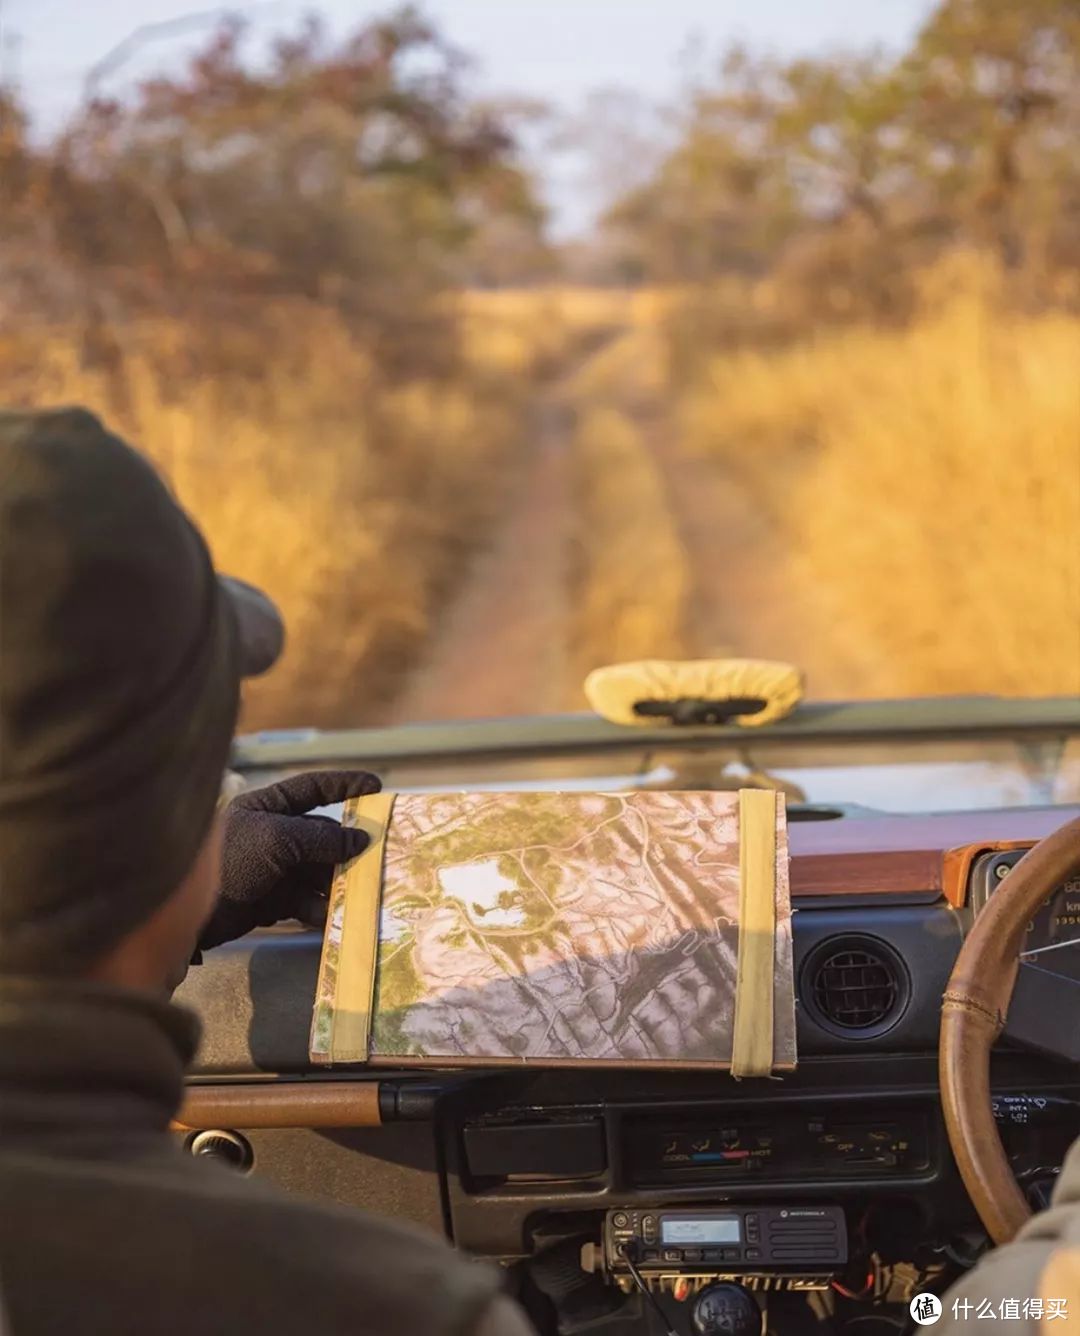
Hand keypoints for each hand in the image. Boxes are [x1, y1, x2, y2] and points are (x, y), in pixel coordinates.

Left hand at [197, 770, 381, 951]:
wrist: (190, 915)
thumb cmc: (231, 861)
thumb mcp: (278, 841)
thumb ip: (321, 838)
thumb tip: (361, 839)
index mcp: (267, 807)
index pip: (312, 788)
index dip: (345, 785)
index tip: (377, 787)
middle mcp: (273, 834)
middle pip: (321, 834)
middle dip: (347, 846)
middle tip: (377, 855)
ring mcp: (273, 868)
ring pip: (318, 870)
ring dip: (336, 882)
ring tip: (357, 891)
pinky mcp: (272, 900)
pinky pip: (306, 900)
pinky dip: (319, 908)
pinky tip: (330, 916)